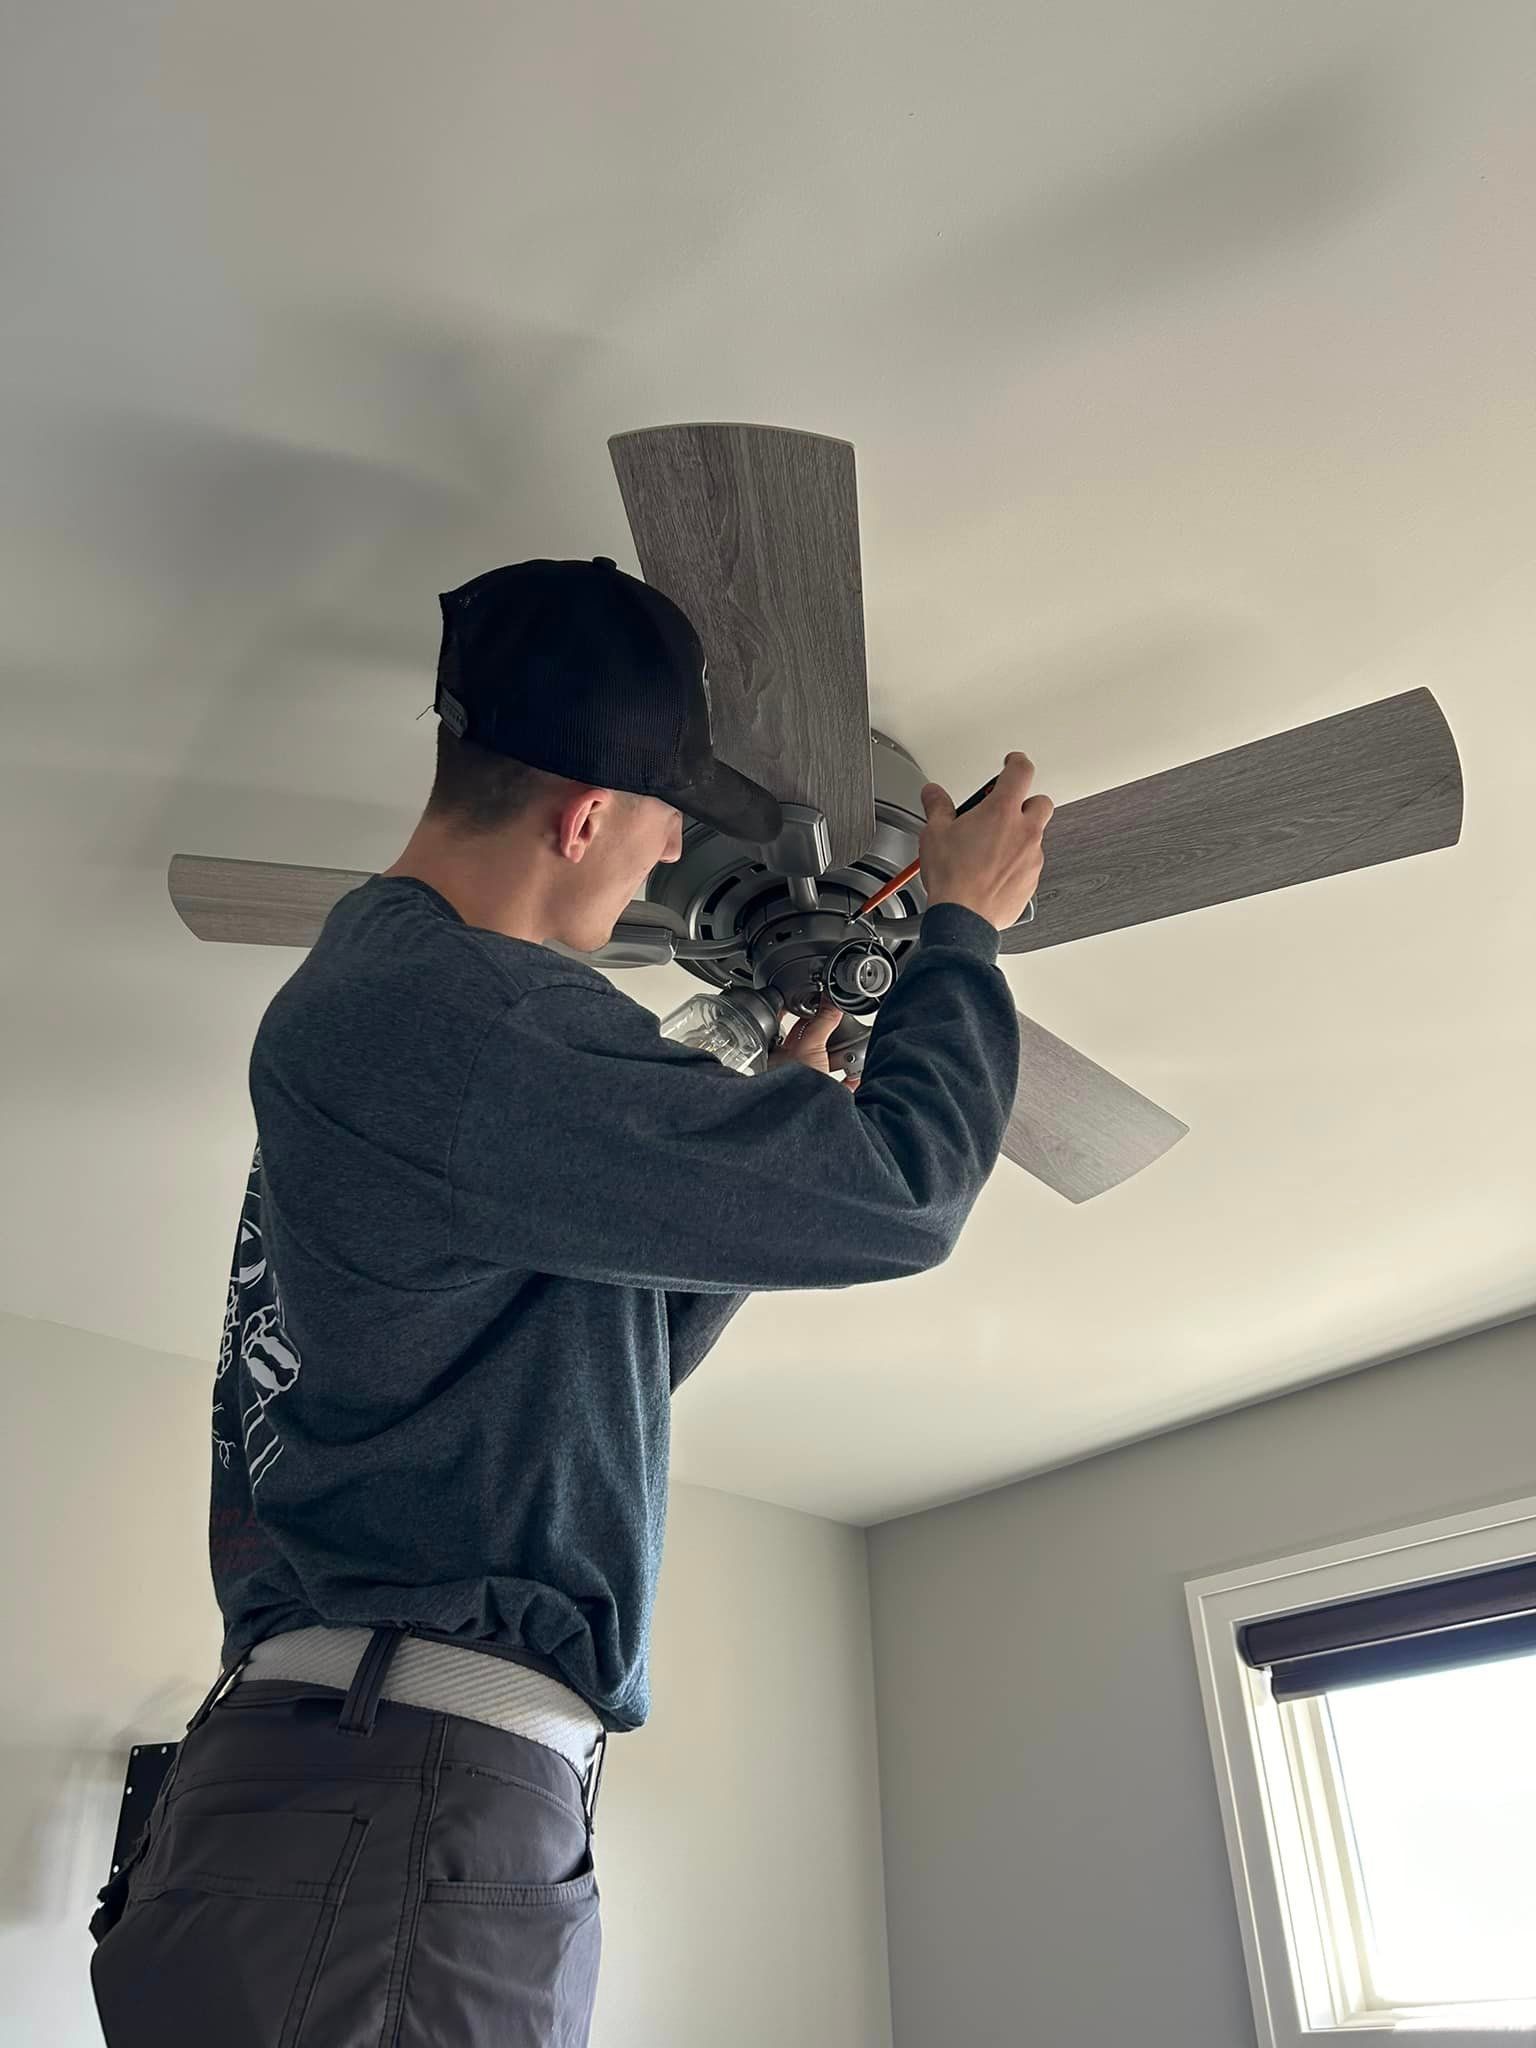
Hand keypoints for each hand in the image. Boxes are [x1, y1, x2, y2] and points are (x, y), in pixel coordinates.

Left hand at [768, 1001, 860, 1089]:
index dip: (796, 1011)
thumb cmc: (796, 1089)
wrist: (812, 1119)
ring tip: (849, 1044)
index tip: (810, 1000)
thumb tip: (830, 1002)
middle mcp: (792, 1068)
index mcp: (780, 1054)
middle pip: (808, 1042)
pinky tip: (857, 1073)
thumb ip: (822, 1022)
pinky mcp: (826, 1097)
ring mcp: (809, 1083)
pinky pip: (840, 1084)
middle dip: (823, 1031)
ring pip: (824, 1061)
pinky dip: (850, 1077)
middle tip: (835, 1018)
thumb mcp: (811, 1046)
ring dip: (838, 1053)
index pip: (785, 1025)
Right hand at [919, 752, 1053, 930]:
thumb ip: (937, 806)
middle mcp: (1024, 831)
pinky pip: (1029, 864)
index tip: (1011, 764)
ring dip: (1019, 836)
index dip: (1016, 762)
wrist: (963, 917)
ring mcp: (1031, 858)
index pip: (1021, 771)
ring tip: (991, 848)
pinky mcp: (1031, 881)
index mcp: (1002, 811)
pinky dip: (1016, 864)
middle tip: (1003, 810)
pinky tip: (994, 871)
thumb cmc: (953, 877)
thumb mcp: (934, 833)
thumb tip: (933, 794)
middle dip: (1025, 802)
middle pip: (1040, 802)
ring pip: (1035, 836)